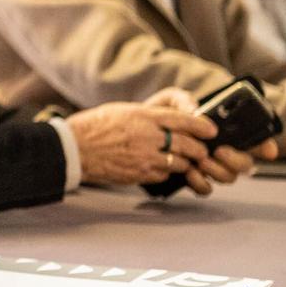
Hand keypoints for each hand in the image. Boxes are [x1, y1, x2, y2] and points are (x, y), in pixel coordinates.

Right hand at [69, 100, 238, 194]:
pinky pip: (164, 175)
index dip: (201, 126)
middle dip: (198, 149)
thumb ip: (149, 117)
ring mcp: (144, 157)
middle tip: (201, 150)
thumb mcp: (124, 111)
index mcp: (144, 116)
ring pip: (180, 163)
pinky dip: (166, 173)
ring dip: (184, 163)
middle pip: (187, 144)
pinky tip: (160, 168)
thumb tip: (170, 123)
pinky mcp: (139, 174)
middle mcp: (148, 136)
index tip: (211, 130)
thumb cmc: (95, 126)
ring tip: (183, 161)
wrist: (74, 148)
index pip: (183, 120)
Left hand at [139, 87, 277, 188]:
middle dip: (236, 159)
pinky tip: (189, 172)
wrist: (135, 134)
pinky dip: (200, 182)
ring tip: (200, 160)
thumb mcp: (170, 99)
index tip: (269, 150)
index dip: (266, 145)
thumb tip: (195, 113)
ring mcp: (209, 166)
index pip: (253, 139)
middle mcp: (221, 150)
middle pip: (245, 164)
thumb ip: (183, 100)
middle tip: (218, 150)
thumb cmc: (158, 114)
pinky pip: (205, 188)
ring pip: (228, 177)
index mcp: (222, 131)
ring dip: (217, 170)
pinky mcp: (192, 178)